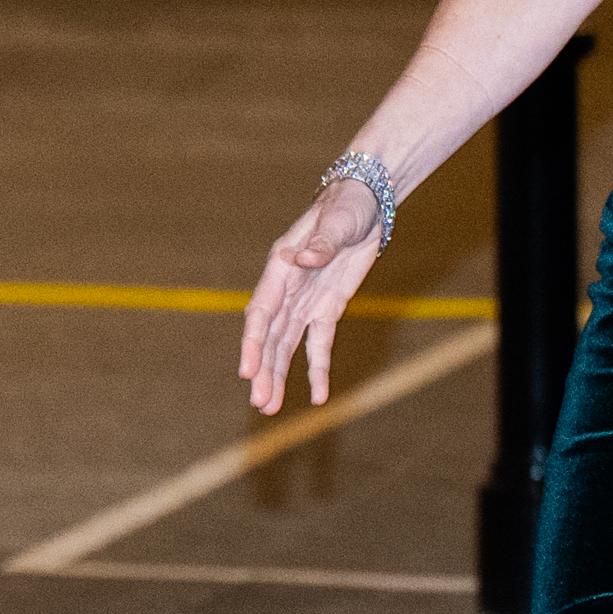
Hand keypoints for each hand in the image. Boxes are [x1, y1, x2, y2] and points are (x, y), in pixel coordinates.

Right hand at [239, 179, 383, 414]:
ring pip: (286, 346)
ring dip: (278, 375)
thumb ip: (321, 243)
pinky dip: (318, 370)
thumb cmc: (345, 208)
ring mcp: (305, 303)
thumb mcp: (336, 223)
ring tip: (270, 408)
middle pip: (270, 338)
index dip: (253, 343)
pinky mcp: (327, 311)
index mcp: (280, 269)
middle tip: (260, 404)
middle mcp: (287, 291)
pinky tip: (317, 396)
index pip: (261, 313)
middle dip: (264, 371)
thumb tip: (303, 258)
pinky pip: (319, 345)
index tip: (247, 371)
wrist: (365, 205)